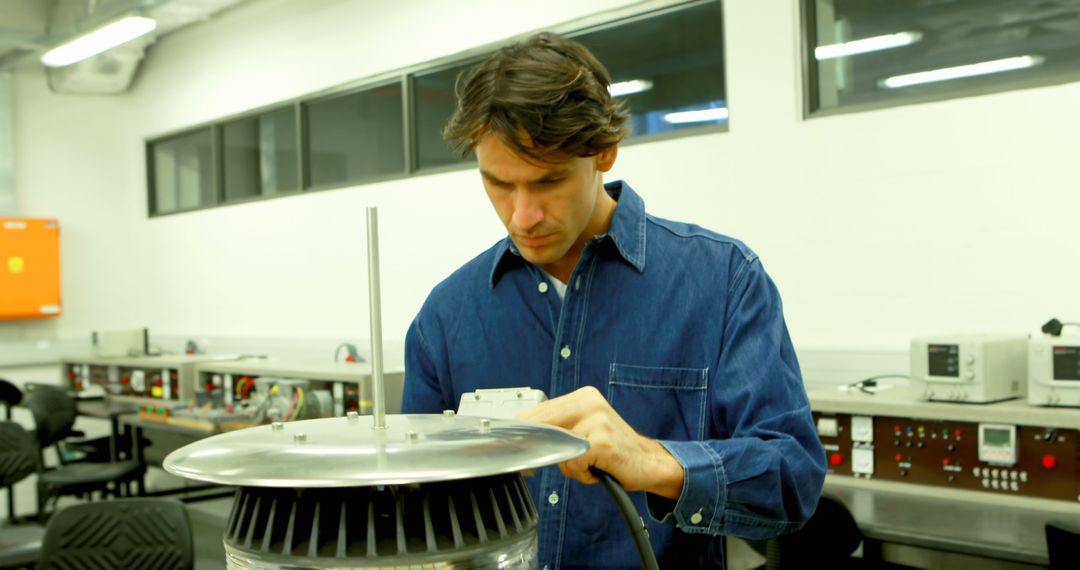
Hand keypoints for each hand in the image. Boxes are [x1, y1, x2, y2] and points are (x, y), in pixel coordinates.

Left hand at [516, 386, 683, 498]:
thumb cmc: (611, 450)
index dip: (520, 431)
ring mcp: (597, 420)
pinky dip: (581, 473)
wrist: (648, 462)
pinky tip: (597, 470)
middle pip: (542, 425)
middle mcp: (589, 403)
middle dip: (535, 447)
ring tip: (589, 464)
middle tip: (530, 466)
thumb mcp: (583, 431)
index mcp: (582, 397)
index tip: (505, 443)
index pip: (539, 411)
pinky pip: (573, 463)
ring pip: (558, 448)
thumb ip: (557, 430)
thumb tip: (521, 438)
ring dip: (569, 466)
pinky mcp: (602, 441)